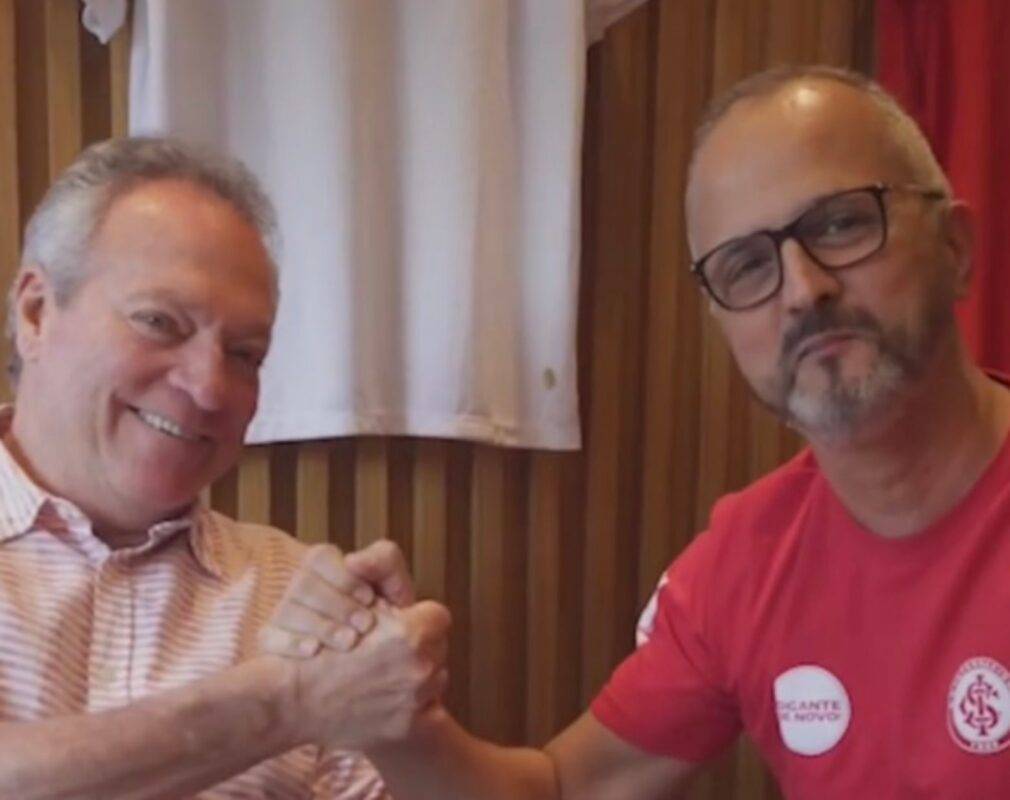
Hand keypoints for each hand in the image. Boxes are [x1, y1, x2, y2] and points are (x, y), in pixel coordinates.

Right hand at [258, 540, 414, 656]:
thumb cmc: (386, 614)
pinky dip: (291, 643)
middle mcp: (299, 584)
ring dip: (322, 626)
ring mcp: (283, 612)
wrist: (382, 656)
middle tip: (366, 625)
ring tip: (350, 642)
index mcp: (324, 563)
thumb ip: (383, 562)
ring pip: (288, 610)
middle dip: (338, 606)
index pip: (320, 559)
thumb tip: (353, 560)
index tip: (369, 599)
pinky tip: (314, 651)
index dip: (345, 579)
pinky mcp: (272, 639)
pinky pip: (269, 637)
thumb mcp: (394, 585)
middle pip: (303, 585)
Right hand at [283, 599, 451, 749]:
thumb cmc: (321, 648)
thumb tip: (411, 602)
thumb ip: (390, 594)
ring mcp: (415, 699)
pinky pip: (426, 708)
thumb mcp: (356, 605)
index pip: (438, 616)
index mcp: (411, 634)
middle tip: (393, 649)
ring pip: (435, 677)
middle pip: (438, 647)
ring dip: (419, 673)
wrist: (295, 700)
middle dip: (421, 645)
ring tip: (387, 673)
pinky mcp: (407, 725)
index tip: (405, 623)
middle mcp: (420, 667)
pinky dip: (412, 703)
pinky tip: (386, 696)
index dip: (420, 617)